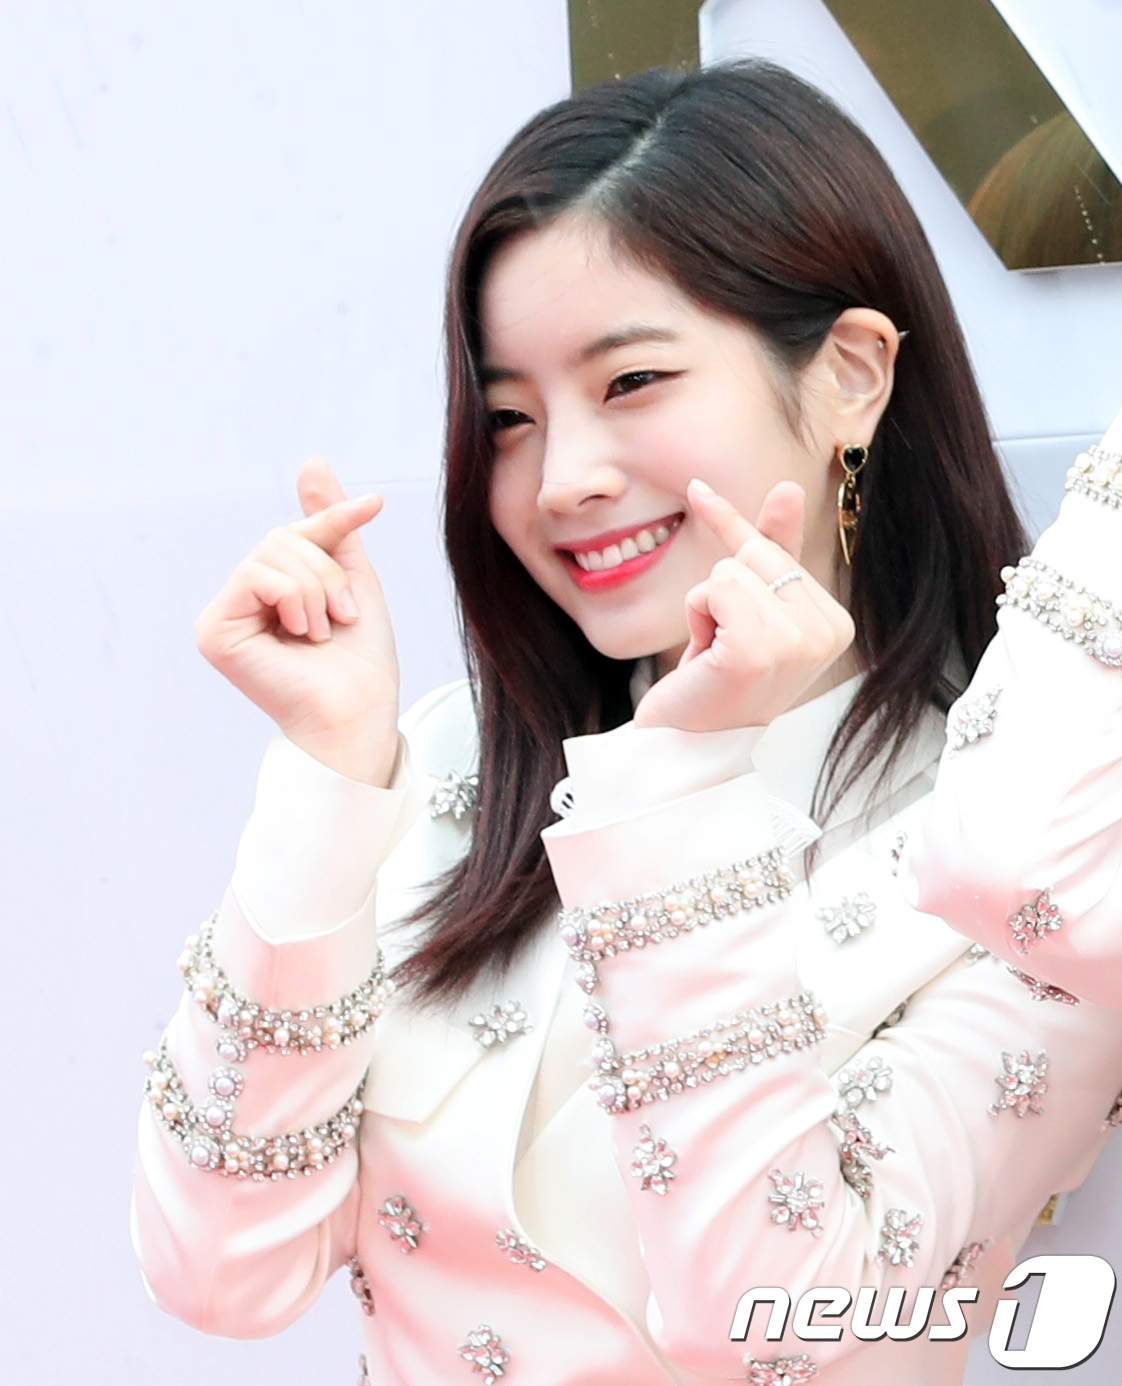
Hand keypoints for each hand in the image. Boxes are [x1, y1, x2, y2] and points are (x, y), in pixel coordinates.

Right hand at [194, 458, 400, 783]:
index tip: (374, 504)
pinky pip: (255, 575)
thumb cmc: (360, 660)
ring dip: (317, 590)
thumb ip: (328, 524)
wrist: (360, 711)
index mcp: (270, 592)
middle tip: (344, 617)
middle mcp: (240, 602)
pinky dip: (294, 598)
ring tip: (324, 632)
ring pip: (271, 553)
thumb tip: (310, 461)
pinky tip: (302, 634)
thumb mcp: (352, 577)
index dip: (334, 520)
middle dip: (327, 572)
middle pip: (281, 538)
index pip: (296, 534)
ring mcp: (223, 616)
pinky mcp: (214, 631)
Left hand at [633, 479, 854, 732]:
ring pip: (730, 569)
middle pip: (754, 554)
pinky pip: (714, 588)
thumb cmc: (722, 672)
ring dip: (708, 608)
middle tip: (727, 644)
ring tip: (719, 652)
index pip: (774, 551)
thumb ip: (774, 546)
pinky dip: (697, 615)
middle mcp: (828, 633)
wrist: (692, 734)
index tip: (733, 614)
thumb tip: (790, 486)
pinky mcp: (757, 652)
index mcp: (838, 623)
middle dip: (724, 593)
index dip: (737, 568)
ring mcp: (796, 644)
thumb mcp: (754, 604)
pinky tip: (709, 655)